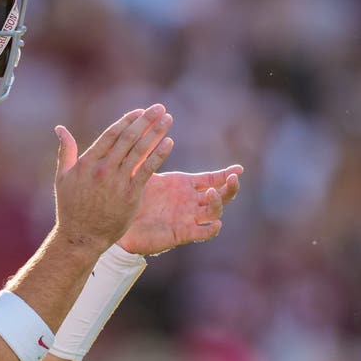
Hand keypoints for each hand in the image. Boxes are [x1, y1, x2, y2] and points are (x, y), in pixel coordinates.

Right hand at [53, 104, 173, 251]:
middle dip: (145, 120)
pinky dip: (158, 154)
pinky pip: (147, 170)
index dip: (127, 120)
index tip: (140, 111)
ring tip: (167, 119)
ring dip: (155, 132)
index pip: (111, 134)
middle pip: (128, 138)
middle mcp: (103, 168)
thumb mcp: (63, 177)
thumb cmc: (70, 208)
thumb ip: (66, 151)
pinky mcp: (130, 195)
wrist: (81, 237)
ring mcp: (117, 181)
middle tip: (159, 108)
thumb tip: (60, 128)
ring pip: (140, 150)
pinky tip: (169, 142)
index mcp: (88, 162)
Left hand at [116, 165, 242, 255]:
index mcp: (185, 185)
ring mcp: (188, 218)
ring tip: (211, 193)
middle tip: (233, 178)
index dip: (227, 174)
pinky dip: (211, 230)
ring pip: (214, 212)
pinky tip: (215, 224)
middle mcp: (191, 201)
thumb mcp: (142, 172)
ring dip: (218, 203)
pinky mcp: (182, 233)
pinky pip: (202, 233)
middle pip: (221, 194)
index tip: (239, 169)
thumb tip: (149, 127)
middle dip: (230, 187)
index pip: (212, 178)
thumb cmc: (132, 196)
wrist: (120, 222)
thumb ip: (149, 154)